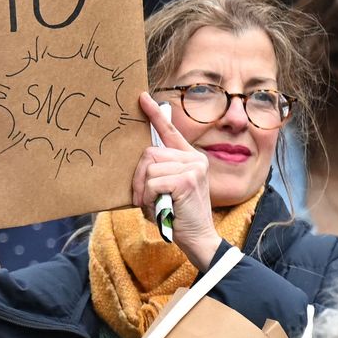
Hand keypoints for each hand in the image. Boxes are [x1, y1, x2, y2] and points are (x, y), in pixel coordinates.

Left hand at [133, 93, 219, 271]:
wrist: (199, 239)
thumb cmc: (179, 217)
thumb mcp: (169, 190)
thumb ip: (161, 172)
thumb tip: (142, 161)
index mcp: (191, 158)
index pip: (170, 131)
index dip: (154, 115)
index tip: (142, 98)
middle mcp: (195, 158)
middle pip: (149, 154)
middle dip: (139, 178)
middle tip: (143, 199)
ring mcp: (193, 167)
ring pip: (149, 169)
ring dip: (144, 192)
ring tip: (156, 206)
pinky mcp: (187, 180)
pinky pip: (153, 182)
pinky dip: (150, 198)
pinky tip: (161, 208)